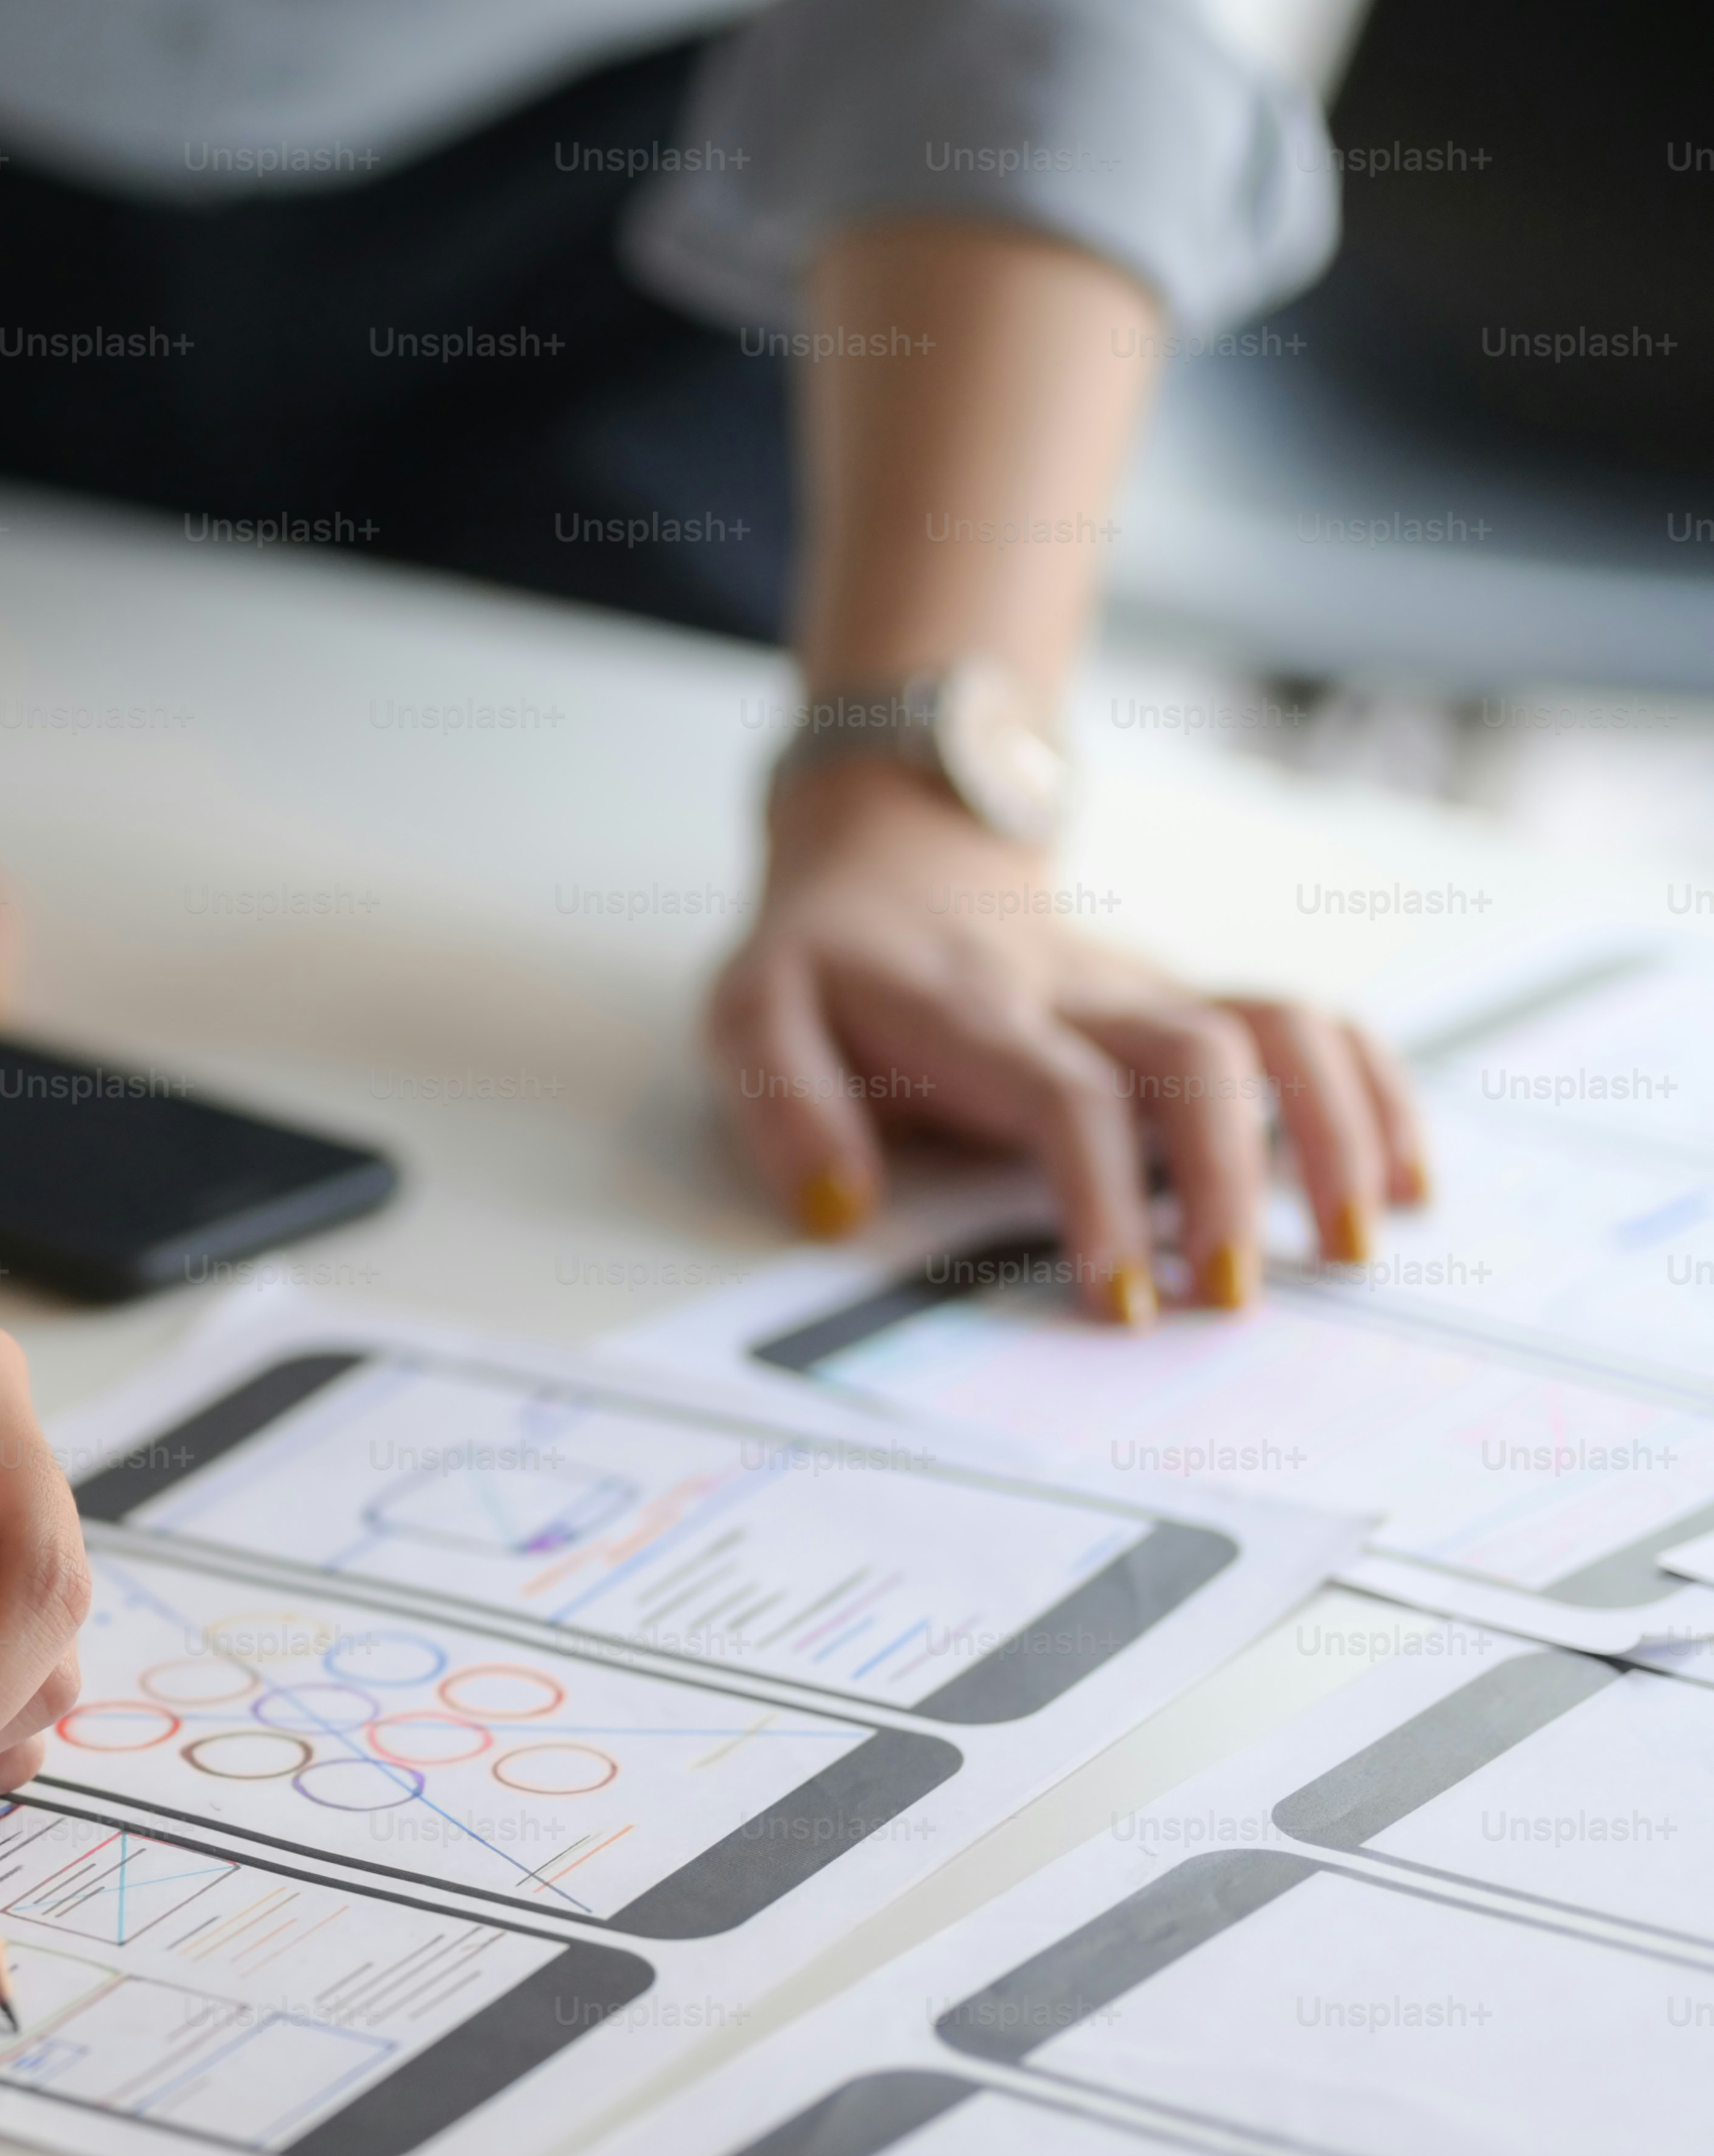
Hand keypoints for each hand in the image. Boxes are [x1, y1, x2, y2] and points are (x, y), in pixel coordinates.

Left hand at [706, 762, 1431, 1320]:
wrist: (890, 855)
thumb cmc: (824, 962)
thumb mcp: (752, 1016)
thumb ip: (784, 1105)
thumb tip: (834, 1206)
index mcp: (973, 1014)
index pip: (1064, 1097)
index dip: (1103, 1196)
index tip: (1121, 1300)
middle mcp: (1083, 994)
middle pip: (1197, 1060)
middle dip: (1230, 1180)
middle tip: (1231, 1299)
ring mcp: (1152, 990)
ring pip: (1283, 1026)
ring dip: (1337, 1130)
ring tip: (1351, 1246)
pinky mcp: (1192, 998)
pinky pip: (1312, 1025)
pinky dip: (1373, 1094)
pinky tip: (1402, 1180)